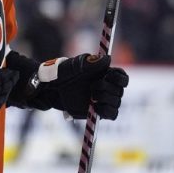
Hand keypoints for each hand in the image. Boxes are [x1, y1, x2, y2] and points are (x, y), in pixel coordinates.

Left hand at [11, 53, 127, 119]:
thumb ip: (91, 62)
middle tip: (93, 87)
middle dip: (108, 88)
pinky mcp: (97, 111)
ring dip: (106, 99)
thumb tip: (108, 58)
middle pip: (120, 90)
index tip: (108, 76)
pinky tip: (94, 107)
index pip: (122, 76)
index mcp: (104, 73)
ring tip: (92, 97)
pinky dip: (106, 111)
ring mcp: (102, 99)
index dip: (119, 77)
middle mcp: (106, 86)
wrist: (51, 87)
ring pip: (116, 103)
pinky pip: (111, 114)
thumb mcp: (75, 64)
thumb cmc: (63, 72)